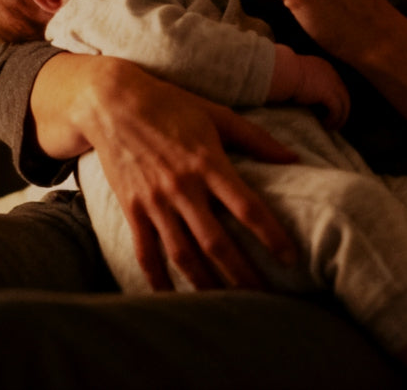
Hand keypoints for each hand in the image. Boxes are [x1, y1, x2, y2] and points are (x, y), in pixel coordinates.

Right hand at [70, 57, 299, 290]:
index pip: (247, 207)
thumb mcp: (217, 114)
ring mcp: (155, 201)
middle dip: (243, 274)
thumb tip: (294, 158)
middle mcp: (182, 187)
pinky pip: (147, 252)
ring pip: (184, 254)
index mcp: (208, 162)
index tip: (290, 258)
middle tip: (265, 296)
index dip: (271, 235)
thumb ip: (257, 139)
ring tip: (228, 304)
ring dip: (207, 283)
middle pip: (217, 242)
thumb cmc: (171, 105)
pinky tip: (173, 296)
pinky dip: (159, 279)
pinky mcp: (132, 209)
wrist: (112, 102)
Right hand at [287, 53, 349, 129]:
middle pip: (343, 94)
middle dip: (341, 109)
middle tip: (334, 122)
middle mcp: (331, 73)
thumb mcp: (296, 73)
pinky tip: (325, 125)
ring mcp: (333, 83)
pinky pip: (337, 111)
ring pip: (344, 104)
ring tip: (331, 127)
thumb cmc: (282, 72)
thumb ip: (303, 81)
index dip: (333, 98)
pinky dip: (333, 119)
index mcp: (323, 66)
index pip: (335, 84)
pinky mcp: (330, 95)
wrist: (282, 71)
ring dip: (339, 117)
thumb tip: (302, 94)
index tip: (328, 109)